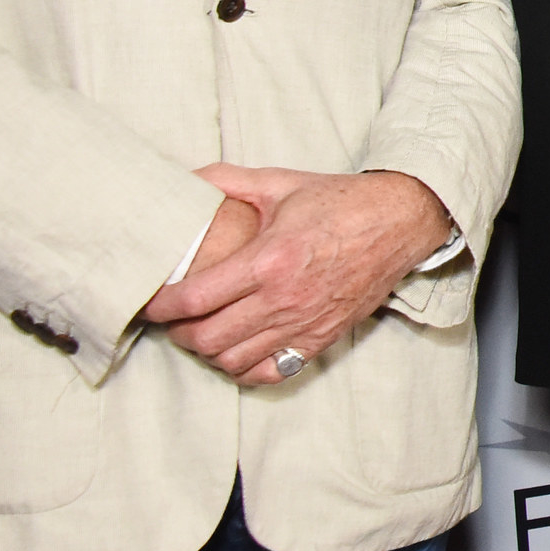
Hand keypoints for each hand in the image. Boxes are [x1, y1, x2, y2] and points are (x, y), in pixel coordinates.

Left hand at [142, 167, 452, 385]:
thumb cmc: (340, 201)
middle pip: (207, 338)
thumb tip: (182, 178)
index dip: (160, 307)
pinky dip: (245, 369)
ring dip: (208, 352)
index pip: (194, 299)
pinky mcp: (322, 337)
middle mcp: (285, 299)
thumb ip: (226, 181)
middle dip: (178, 332)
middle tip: (172, 319)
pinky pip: (271, 372)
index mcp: (270, 259)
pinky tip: (237, 350)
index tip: (149, 302)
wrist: (401, 221)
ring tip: (201, 333)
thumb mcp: (280, 182)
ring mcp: (305, 323)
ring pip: (234, 360)